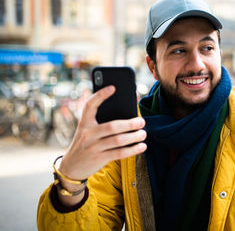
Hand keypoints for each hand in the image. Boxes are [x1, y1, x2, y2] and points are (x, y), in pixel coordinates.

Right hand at [57, 85, 146, 205]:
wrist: (71, 167)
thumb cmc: (86, 143)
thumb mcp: (87, 131)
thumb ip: (101, 122)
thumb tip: (128, 114)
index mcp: (84, 123)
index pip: (90, 105)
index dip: (100, 95)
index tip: (113, 87)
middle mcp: (87, 134)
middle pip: (111, 126)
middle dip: (129, 124)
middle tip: (142, 121)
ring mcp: (93, 147)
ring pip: (118, 140)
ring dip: (134, 137)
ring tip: (143, 134)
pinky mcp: (99, 158)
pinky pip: (119, 153)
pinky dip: (133, 150)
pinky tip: (142, 146)